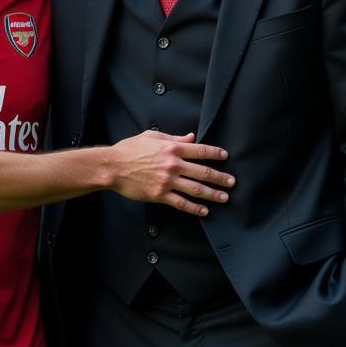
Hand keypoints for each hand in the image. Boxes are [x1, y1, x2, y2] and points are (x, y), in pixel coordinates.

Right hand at [109, 131, 233, 215]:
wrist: (113, 166)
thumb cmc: (130, 149)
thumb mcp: (152, 136)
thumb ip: (174, 137)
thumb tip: (191, 137)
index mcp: (172, 148)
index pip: (200, 150)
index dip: (215, 153)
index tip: (226, 157)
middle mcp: (173, 165)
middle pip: (203, 172)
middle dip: (221, 178)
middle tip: (232, 182)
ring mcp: (167, 181)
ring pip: (196, 189)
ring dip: (213, 194)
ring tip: (224, 198)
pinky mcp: (160, 195)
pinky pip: (182, 203)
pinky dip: (195, 208)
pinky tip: (204, 211)